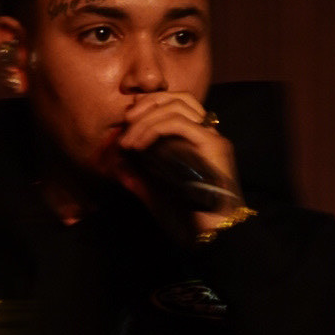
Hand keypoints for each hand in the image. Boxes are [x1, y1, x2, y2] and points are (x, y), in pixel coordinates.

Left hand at [116, 92, 244, 238]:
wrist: (215, 237)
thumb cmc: (191, 222)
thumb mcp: (158, 196)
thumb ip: (141, 181)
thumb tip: (119, 167)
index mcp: (200, 143)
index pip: (177, 106)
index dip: (151, 105)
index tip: (128, 121)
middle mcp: (210, 136)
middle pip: (180, 97)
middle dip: (147, 103)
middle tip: (126, 122)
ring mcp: (214, 139)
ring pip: (178, 106)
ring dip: (146, 118)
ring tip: (129, 140)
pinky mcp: (214, 146)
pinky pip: (178, 124)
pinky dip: (153, 129)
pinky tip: (138, 146)